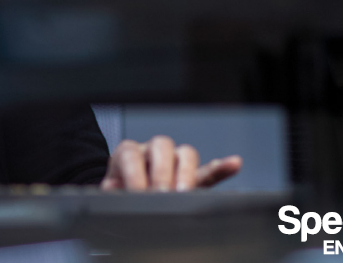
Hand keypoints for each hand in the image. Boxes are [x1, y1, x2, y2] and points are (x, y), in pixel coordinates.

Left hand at [100, 135, 240, 191]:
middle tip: (162, 195)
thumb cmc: (117, 194)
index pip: (132, 154)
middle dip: (162, 173)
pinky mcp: (192, 178)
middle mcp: (151, 151)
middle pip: (161, 146)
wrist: (124, 197)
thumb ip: (110, 194)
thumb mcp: (108, 194)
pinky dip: (221, 168)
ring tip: (185, 192)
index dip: (135, 174)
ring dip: (186, 172)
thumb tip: (113, 194)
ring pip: (185, 154)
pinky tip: (233, 164)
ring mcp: (174, 162)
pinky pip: (209, 170)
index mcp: (128, 153)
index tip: (138, 194)